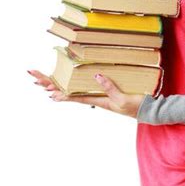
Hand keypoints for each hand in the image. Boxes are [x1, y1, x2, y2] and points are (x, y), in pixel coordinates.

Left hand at [27, 69, 144, 117]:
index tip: (48, 91)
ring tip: (45, 84)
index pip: (76, 97)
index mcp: (99, 100)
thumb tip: (95, 75)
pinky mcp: (107, 93)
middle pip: (71, 92)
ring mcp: (101, 96)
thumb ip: (109, 87)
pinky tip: (69, 86)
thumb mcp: (122, 98)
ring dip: (61, 87)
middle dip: (54, 86)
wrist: (147, 110)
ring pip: (76, 91)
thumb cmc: (135, 106)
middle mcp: (96, 98)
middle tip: (37, 80)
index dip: (62, 93)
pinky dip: (74, 88)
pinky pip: (86, 90)